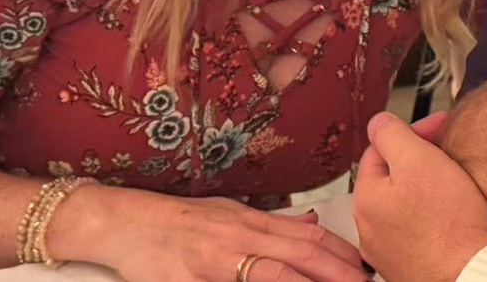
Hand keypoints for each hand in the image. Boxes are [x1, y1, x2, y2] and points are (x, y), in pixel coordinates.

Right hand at [54, 186, 369, 281]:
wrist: (122, 222)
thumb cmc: (177, 219)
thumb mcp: (228, 211)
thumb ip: (270, 219)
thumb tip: (310, 220)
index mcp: (248, 221)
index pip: (306, 236)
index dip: (339, 251)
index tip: (364, 266)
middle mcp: (236, 238)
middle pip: (297, 256)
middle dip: (335, 272)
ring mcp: (211, 263)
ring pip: (269, 276)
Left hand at [354, 111, 486, 281]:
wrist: (471, 275)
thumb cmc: (449, 225)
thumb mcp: (419, 160)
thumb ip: (392, 135)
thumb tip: (377, 122)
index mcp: (366, 200)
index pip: (380, 148)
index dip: (413, 131)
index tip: (439, 127)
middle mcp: (370, 230)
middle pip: (392, 177)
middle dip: (420, 159)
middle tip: (449, 154)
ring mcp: (389, 251)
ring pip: (405, 203)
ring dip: (427, 188)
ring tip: (454, 184)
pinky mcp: (411, 265)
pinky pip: (418, 229)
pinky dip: (433, 216)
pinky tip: (453, 215)